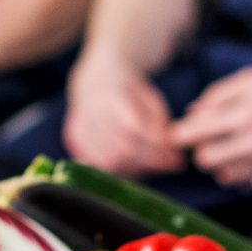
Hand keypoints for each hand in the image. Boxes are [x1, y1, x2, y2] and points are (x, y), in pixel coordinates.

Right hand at [63, 51, 183, 176]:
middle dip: (152, 161)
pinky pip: (98, 165)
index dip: (157, 147)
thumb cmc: (132, 92)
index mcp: (112, 95)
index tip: (178, 158)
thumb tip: (172, 154)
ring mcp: (78, 126)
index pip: (134, 127)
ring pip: (111, 161)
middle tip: (171, 165)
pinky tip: (133, 164)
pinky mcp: (73, 139)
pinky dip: (119, 170)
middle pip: (123, 148)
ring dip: (138, 169)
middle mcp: (91, 111)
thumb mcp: (152, 100)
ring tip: (153, 164)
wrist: (98, 80)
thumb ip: (160, 126)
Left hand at [170, 65, 251, 187]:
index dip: (179, 134)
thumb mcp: (249, 80)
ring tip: (225, 144)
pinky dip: (234, 170)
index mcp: (244, 113)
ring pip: (221, 173)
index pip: (196, 132)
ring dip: (217, 161)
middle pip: (204, 159)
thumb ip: (216, 96)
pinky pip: (241, 180)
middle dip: (198, 149)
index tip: (174, 134)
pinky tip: (240, 154)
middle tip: (203, 139)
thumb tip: (190, 113)